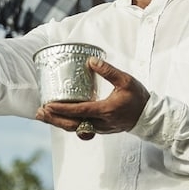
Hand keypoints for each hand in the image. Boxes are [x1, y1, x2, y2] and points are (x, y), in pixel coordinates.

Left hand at [35, 57, 149, 138]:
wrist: (148, 116)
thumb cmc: (138, 97)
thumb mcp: (125, 80)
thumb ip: (108, 71)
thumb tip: (91, 61)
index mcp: (105, 110)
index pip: (79, 111)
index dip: (62, 109)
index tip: (48, 105)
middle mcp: (100, 122)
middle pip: (72, 124)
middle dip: (54, 119)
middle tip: (40, 112)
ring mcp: (100, 128)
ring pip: (75, 128)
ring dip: (59, 122)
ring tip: (44, 115)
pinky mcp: (100, 129)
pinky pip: (81, 128)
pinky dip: (69, 123)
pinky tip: (60, 118)